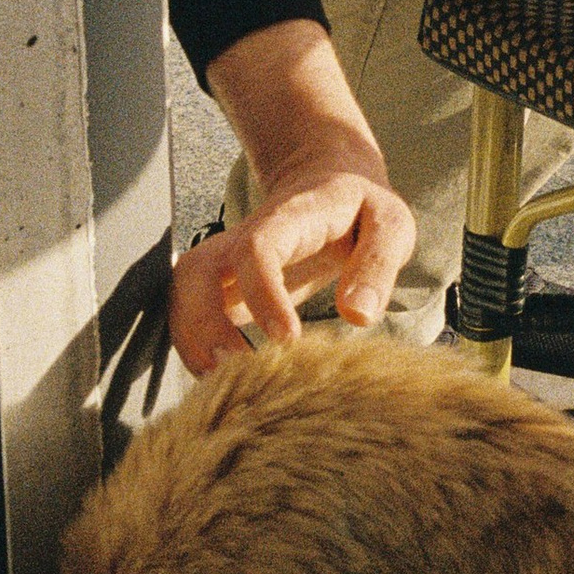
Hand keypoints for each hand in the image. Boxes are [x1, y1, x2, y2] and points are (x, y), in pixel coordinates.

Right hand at [175, 22, 416, 369]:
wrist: (331, 188)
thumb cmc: (362, 212)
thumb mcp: (390, 226)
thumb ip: (378, 266)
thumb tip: (358, 316)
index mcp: (288, 217)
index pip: (256, 249)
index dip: (262, 295)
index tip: (286, 340)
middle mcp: (242, 237)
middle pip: (196, 273)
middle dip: (204, 325)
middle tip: (238, 371)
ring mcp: (226, 263)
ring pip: (182, 296)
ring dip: (193, 343)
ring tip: (223, 386)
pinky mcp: (222, 288)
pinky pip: (190, 315)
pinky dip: (196, 350)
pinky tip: (223, 382)